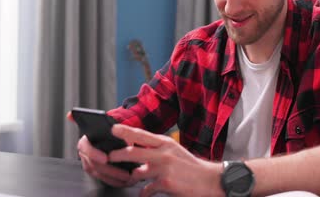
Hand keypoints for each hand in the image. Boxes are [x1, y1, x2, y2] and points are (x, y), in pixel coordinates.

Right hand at [67, 111, 136, 186]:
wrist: (112, 136)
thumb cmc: (110, 131)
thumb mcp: (109, 125)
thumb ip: (100, 126)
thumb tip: (73, 115)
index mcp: (85, 140)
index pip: (85, 147)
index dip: (94, 153)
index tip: (106, 158)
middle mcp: (84, 153)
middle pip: (94, 164)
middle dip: (110, 170)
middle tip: (124, 173)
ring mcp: (89, 163)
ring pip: (99, 174)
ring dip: (114, 177)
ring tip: (128, 177)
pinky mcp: (95, 172)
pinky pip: (103, 179)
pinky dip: (114, 181)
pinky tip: (125, 181)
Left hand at [109, 124, 224, 196]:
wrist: (209, 180)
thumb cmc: (190, 166)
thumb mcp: (174, 151)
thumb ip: (157, 149)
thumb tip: (137, 149)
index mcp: (166, 143)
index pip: (141, 134)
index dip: (125, 131)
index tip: (113, 129)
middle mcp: (163, 153)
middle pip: (133, 152)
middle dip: (118, 155)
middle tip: (110, 157)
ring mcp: (164, 169)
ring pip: (137, 173)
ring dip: (133, 177)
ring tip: (133, 178)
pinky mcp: (165, 184)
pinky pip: (146, 190)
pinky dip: (144, 192)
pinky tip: (146, 193)